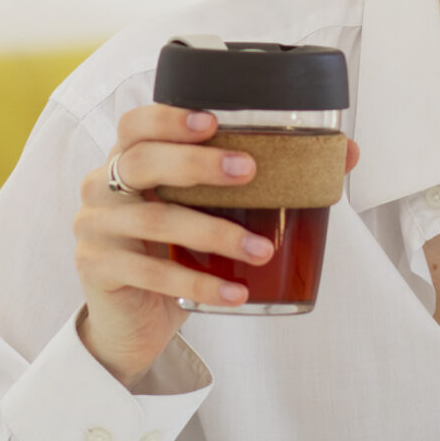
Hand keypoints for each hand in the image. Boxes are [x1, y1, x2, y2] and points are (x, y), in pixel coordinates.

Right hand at [72, 106, 360, 387]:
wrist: (132, 323)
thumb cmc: (178, 253)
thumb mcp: (211, 213)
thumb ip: (261, 182)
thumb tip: (344, 154)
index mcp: (127, 161)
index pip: (135, 124)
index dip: (169, 117)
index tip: (214, 120)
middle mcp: (102, 187)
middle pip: (140, 161)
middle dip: (196, 163)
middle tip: (249, 171)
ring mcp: (95, 229)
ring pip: (153, 221)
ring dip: (214, 234)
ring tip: (261, 250)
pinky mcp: (98, 271)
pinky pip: (151, 274)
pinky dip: (199, 284)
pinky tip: (236, 293)